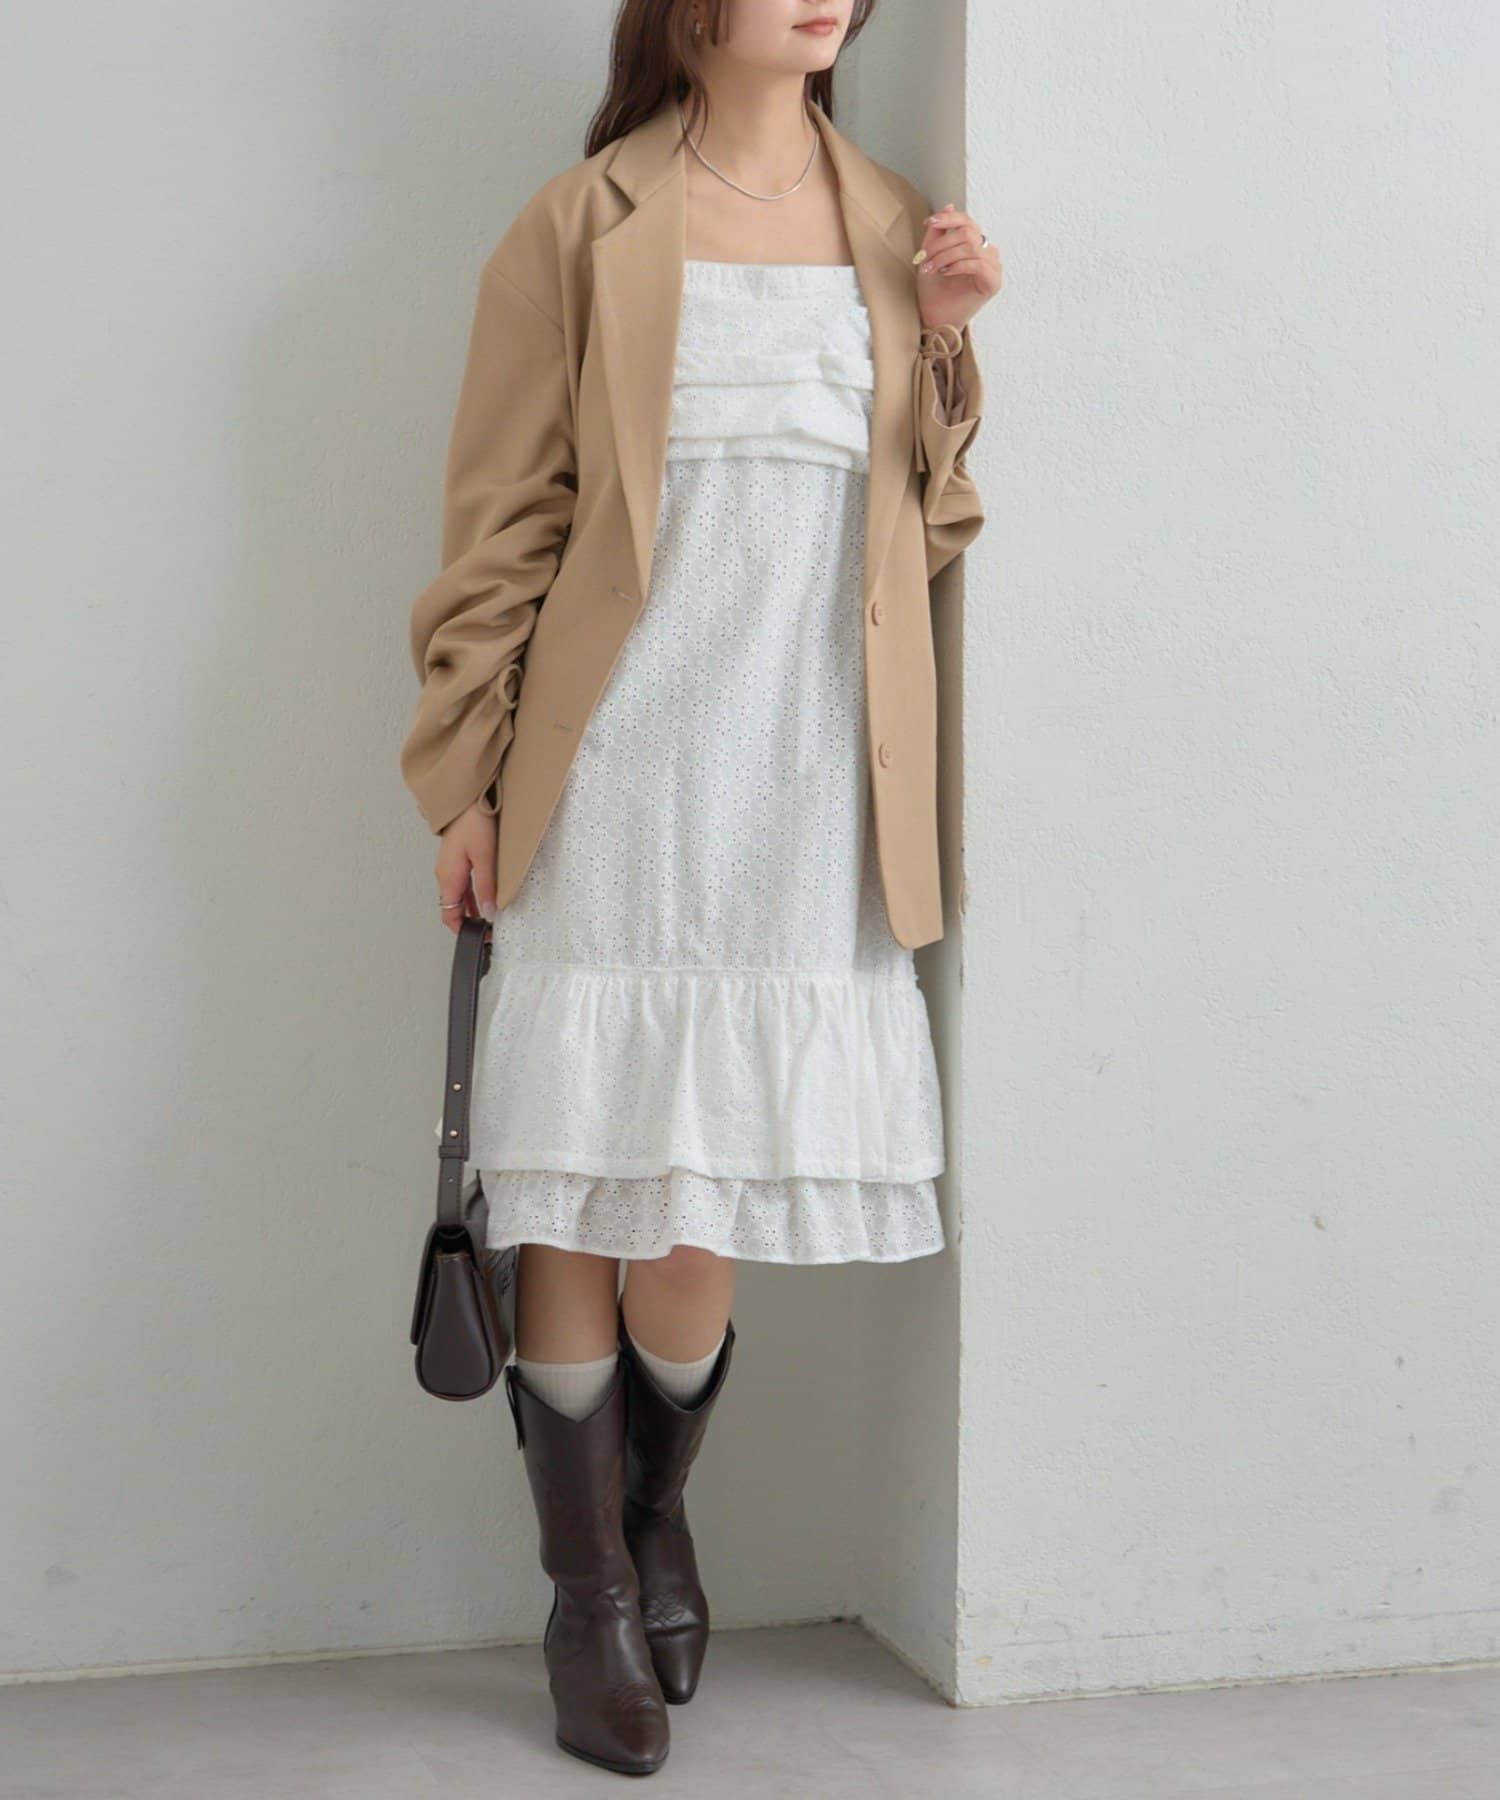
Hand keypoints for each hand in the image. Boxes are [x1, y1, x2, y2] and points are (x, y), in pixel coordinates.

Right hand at [435, 800, 496, 934]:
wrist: (465, 799)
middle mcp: (445, 875)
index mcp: (449, 878)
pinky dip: (471, 896)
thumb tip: (489, 912)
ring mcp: (449, 867)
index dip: (462, 930)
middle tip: (489, 931)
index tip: (479, 937)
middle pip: (452, 908)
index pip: (449, 915)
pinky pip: (461, 885)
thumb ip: (486, 887)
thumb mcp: (484, 858)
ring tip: (490, 918)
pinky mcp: (455, 860)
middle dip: (469, 922)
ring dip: (471, 909)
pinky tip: (485, 898)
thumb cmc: (473, 823)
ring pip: (458, 897)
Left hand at [913, 204, 1002, 334]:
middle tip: (924, 258)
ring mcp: (993, 267)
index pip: (967, 221)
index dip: (948, 218)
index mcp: (975, 243)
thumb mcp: (931, 254)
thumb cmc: (933, 289)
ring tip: (930, 268)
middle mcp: (987, 252)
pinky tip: (945, 273)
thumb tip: (949, 205)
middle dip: (941, 244)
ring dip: (945, 256)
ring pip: (971, 247)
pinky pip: (978, 264)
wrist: (935, 317)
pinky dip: (958, 266)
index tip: (928, 223)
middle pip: (968, 232)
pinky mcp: (993, 282)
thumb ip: (939, 231)